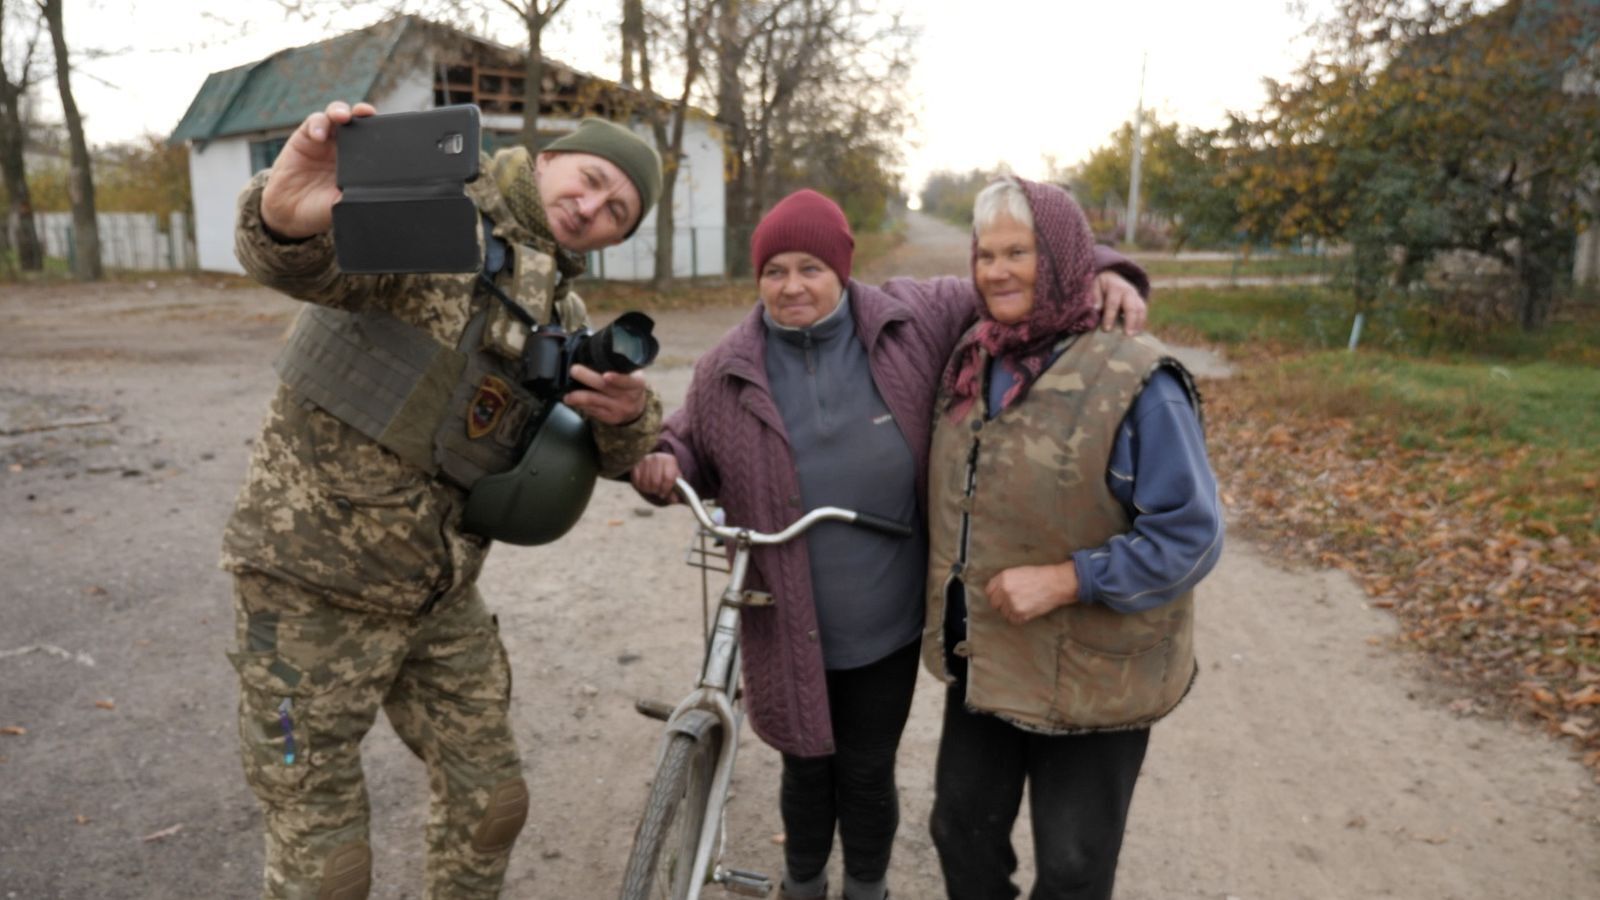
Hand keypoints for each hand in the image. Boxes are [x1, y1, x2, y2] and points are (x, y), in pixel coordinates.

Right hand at [260, 100, 376, 238]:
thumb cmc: (320, 208)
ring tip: (342, 117)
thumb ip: (355, 194)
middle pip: (357, 120)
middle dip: (362, 112)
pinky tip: (318, 135)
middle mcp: (344, 146)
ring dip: (340, 111)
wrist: (290, 213)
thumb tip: (373, 193)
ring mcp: (325, 139)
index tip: (388, 128)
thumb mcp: (342, 204)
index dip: (380, 130)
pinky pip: (314, 122)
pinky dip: (317, 125)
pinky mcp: (305, 136)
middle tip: (366, 112)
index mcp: (360, 161)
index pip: (373, 139)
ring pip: (336, 115)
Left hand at [564, 364, 647, 425]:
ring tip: (567, 394)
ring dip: (578, 396)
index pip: (628, 381)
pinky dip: (580, 405)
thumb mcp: (633, 374)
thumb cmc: (630, 386)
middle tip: (574, 370)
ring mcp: (618, 409)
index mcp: (636, 383)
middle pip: (605, 388)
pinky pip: (591, 411)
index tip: (606, 375)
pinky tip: (572, 400)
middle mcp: (628, 397)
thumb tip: (595, 350)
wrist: (637, 408)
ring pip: (594, 401)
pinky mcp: (608, 418)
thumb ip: (621, 365)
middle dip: (587, 378)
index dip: (617, 379)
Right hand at [631, 452, 681, 501]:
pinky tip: (645, 486)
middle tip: (657, 492)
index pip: (668, 478)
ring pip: (645, 483)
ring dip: (648, 490)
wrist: (658, 462)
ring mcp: (645, 460)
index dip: (666, 489)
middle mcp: (657, 458)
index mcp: (670, 460)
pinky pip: (636, 482)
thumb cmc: (668, 472)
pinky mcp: (636, 465)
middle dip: (657, 490)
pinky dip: (641, 487)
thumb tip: (674, 500)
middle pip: (655, 481)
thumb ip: (675, 490)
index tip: (664, 494)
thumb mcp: (674, 479)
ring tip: (652, 489)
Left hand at [986, 562, 1078, 624]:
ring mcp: (1012, 603)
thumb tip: (995, 592)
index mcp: (1003, 578)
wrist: (1056, 583)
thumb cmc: (1039, 576)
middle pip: (994, 604)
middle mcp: (1005, 590)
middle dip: (1002, 604)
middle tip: (1013, 601)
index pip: (989, 591)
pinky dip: (1019, 617)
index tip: (1001, 596)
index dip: (995, 594)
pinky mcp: (1021, 614)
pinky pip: (1013, 620)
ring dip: (1011, 611)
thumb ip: (1004, 581)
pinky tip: (1027, 609)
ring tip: (1023, 604)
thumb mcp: (1017, 572)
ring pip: (1004, 613)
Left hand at [1093, 271, 1147, 334]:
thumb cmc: (1101, 284)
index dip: (1110, 316)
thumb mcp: (1095, 285)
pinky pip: (1143, 310)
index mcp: (1115, 287)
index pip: (1113, 303)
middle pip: (1132, 307)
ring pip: (1140, 309)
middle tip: (1127, 334)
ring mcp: (1136, 295)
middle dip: (1130, 321)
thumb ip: (1095, 296)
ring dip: (1138, 323)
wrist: (1112, 275)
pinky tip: (1138, 331)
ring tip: (1133, 335)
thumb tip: (1097, 308)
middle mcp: (1128, 291)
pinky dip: (1142, 321)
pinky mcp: (1139, 300)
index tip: (1107, 329)